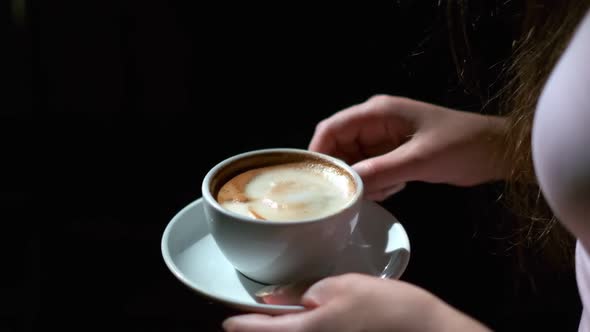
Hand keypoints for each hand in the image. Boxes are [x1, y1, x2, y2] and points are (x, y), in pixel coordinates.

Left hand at [222, 273, 491, 331]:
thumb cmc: (385, 308)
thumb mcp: (342, 287)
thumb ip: (308, 293)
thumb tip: (286, 299)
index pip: (261, 331)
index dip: (241, 324)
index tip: (227, 320)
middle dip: (265, 328)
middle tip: (265, 310)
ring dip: (288, 327)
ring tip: (288, 313)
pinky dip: (309, 328)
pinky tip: (317, 316)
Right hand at [309, 95, 507, 200]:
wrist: (497, 151)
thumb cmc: (461, 146)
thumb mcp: (420, 160)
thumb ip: (381, 170)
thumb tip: (347, 184)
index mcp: (378, 113)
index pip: (332, 128)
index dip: (318, 152)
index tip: (314, 181)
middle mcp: (376, 123)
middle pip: (341, 147)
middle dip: (343, 171)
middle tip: (350, 195)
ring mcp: (385, 139)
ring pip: (355, 161)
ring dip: (363, 180)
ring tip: (385, 191)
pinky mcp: (394, 154)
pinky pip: (371, 170)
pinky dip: (377, 183)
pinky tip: (396, 189)